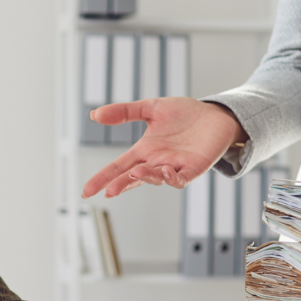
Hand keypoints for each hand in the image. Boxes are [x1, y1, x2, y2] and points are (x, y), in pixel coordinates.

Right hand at [81, 99, 246, 197]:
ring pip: (156, 178)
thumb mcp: (150, 108)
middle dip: (120, 185)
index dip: (103, 178)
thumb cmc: (184, 114)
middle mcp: (156, 162)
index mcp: (144, 151)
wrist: (214, 115)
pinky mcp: (193, 168)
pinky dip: (172, 178)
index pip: (118, 167)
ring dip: (145, 177)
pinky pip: (180, 178)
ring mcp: (175, 167)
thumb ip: (124, 112)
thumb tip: (94, 115)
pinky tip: (165, 170)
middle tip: (107, 191)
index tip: (87, 190)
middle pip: (133, 178)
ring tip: (136, 172)